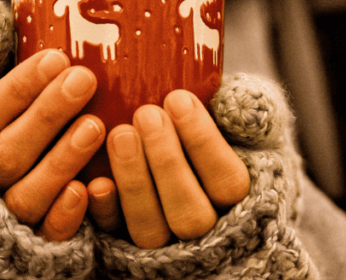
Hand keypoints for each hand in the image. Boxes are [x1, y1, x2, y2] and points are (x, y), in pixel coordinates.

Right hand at [0, 49, 105, 241]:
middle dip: (46, 116)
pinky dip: (62, 218)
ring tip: (96, 125)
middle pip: (5, 155)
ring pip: (25, 197)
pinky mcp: (25, 248)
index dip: (18, 89)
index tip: (56, 59)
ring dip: (60, 161)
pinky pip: (42, 240)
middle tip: (84, 80)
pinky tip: (87, 190)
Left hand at [87, 90, 250, 247]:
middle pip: (190, 214)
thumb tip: (232, 98)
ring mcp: (166, 246)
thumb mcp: (248, 130)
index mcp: (241, 203)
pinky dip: (105, 211)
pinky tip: (96, 181)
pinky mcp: (126, 246)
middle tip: (146, 114)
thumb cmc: (224, 144)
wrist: (191, 176)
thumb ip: (248, 116)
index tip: (178, 99)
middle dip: (167, 162)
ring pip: (150, 230)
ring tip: (120, 133)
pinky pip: (115, 238)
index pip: (227, 181)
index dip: (203, 142)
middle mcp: (207, 234)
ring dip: (134, 182)